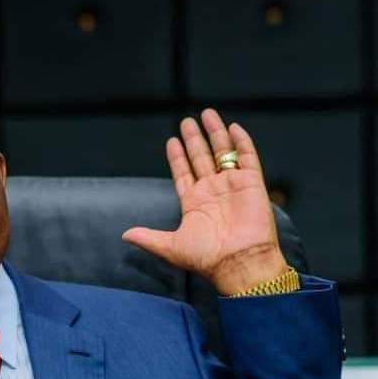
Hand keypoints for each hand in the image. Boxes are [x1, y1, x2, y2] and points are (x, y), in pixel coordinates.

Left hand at [122, 109, 287, 294]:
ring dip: (215, 134)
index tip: (171, 141)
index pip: (183, 173)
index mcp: (194, 204)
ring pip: (222, 153)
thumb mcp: (170, 247)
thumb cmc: (206, 258)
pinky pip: (247, 158)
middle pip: (201, 158)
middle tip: (186, 121)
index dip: (177, 157)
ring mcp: (232, 186)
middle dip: (194, 139)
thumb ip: (148, 237)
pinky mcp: (252, 184)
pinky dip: (241, 143)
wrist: (238, 263)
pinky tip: (233, 127)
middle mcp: (213, 192)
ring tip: (207, 114)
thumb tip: (125, 235)